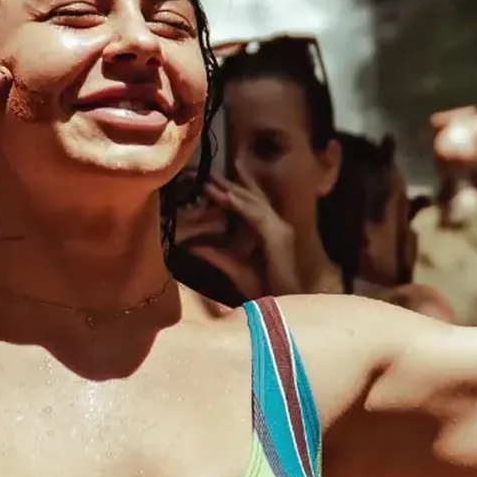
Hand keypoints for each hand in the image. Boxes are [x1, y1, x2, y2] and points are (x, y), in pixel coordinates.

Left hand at [204, 171, 299, 291]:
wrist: (285, 304)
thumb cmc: (265, 290)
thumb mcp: (234, 268)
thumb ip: (216, 255)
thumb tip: (192, 247)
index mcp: (270, 231)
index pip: (251, 204)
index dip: (233, 190)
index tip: (213, 181)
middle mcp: (277, 225)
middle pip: (252, 199)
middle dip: (231, 184)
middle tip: (210, 171)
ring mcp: (279, 229)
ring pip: (253, 203)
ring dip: (232, 190)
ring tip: (213, 179)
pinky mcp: (278, 236)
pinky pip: (257, 216)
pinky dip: (242, 205)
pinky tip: (227, 196)